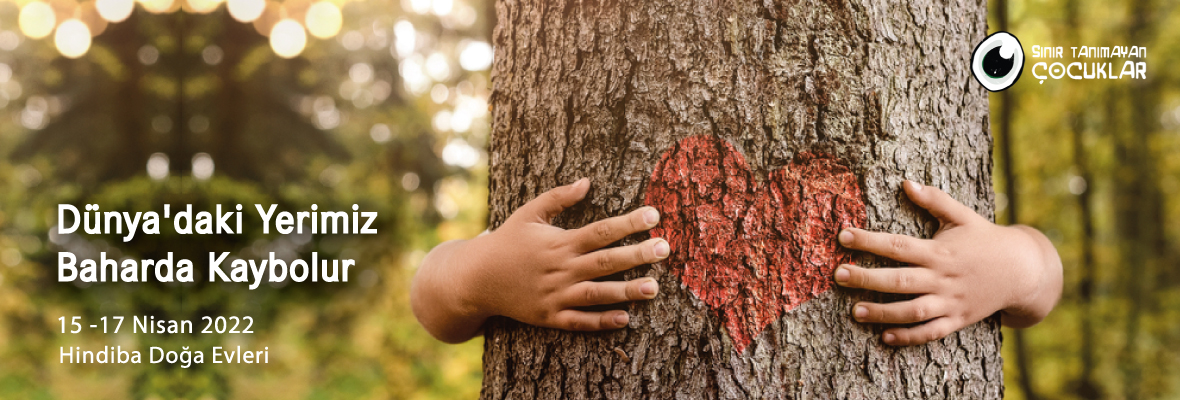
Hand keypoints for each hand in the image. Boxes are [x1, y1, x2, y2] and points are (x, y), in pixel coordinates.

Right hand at [411, 178, 668, 342]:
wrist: (476, 279)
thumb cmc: (507, 241)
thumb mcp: (529, 213)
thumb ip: (558, 198)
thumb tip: (587, 182)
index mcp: (558, 242)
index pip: (600, 231)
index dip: (628, 223)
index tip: (654, 215)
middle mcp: (560, 269)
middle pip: (605, 262)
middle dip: (637, 255)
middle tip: (665, 249)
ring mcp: (555, 295)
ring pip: (597, 294)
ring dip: (626, 291)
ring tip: (654, 287)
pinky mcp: (549, 317)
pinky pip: (579, 321)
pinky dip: (601, 321)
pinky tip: (625, 319)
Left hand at [833, 180, 1061, 345]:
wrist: (1023, 271)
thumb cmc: (985, 239)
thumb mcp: (963, 216)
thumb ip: (934, 200)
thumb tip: (907, 182)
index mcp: (940, 251)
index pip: (898, 245)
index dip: (869, 240)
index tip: (843, 236)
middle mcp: (943, 278)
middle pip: (900, 280)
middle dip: (867, 278)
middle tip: (838, 275)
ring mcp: (951, 302)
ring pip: (913, 311)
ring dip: (883, 313)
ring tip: (855, 311)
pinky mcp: (958, 320)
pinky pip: (931, 332)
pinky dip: (909, 337)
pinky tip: (885, 336)